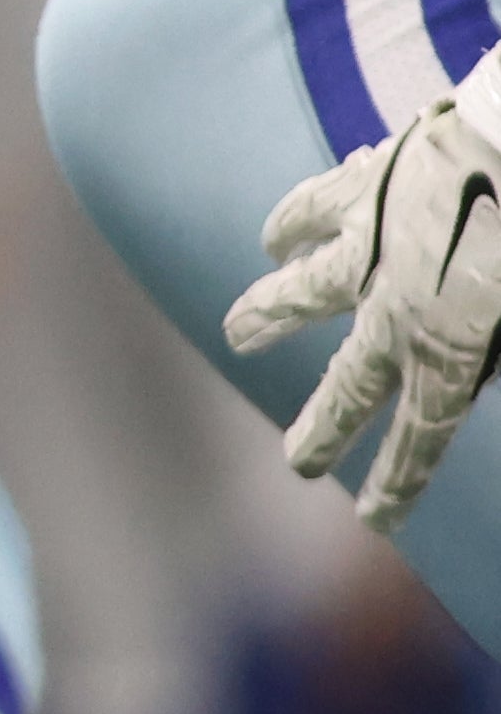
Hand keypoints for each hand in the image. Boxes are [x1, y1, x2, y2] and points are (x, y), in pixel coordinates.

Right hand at [231, 96, 500, 529]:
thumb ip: (495, 351)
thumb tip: (487, 370)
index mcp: (450, 354)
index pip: (420, 437)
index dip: (397, 482)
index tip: (374, 519)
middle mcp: (395, 311)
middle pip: (352, 385)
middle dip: (326, 429)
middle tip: (297, 464)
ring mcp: (369, 250)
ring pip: (302, 293)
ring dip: (268, 315)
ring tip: (238, 333)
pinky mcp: (362, 194)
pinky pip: (314, 213)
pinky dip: (290, 226)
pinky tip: (273, 239)